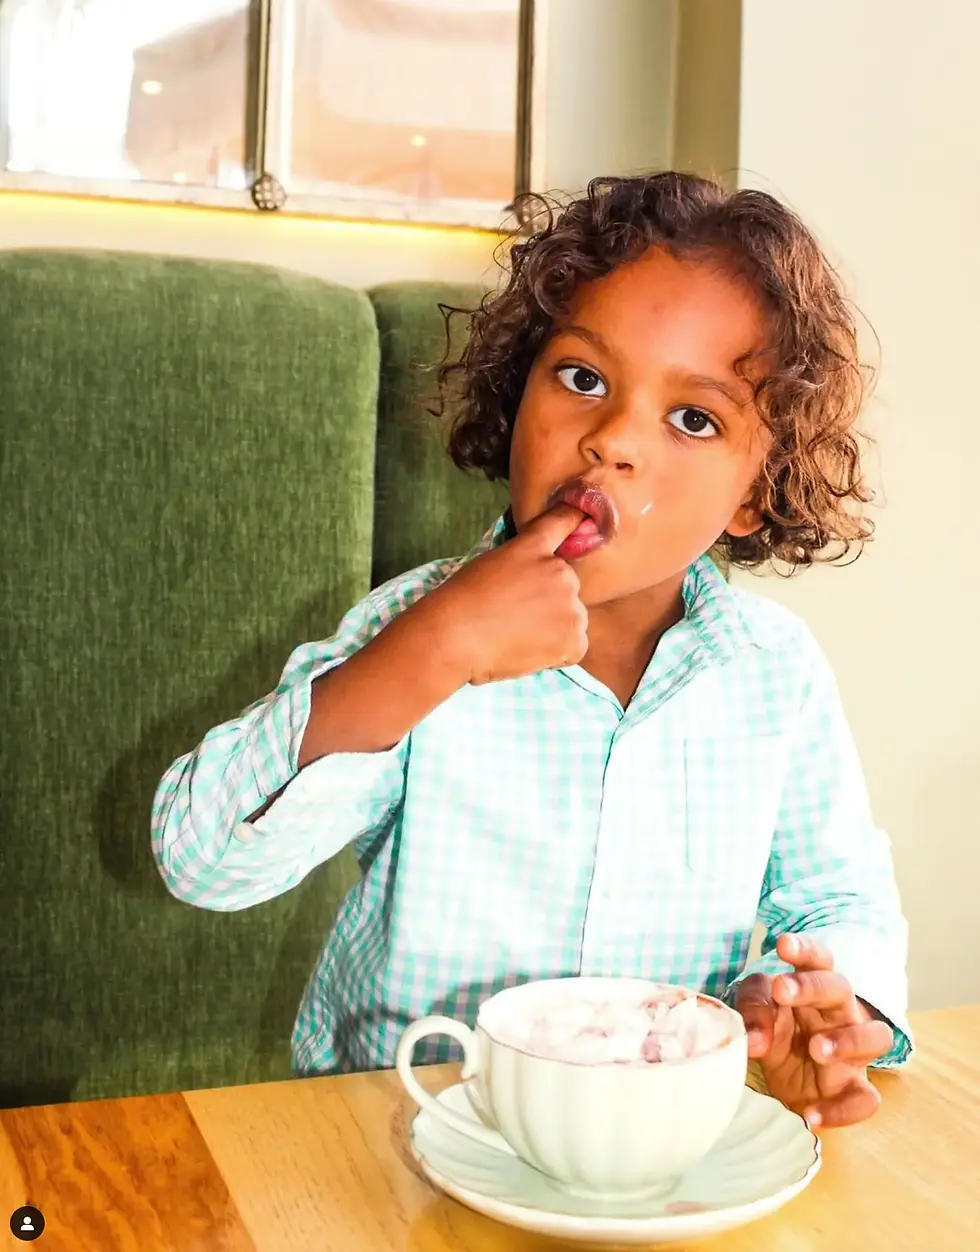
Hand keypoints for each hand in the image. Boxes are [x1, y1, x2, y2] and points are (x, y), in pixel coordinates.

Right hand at [426, 503, 588, 684]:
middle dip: (550, 602)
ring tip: (519, 637)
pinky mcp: (573, 637)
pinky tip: (530, 652)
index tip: (581, 517)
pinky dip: (557, 654)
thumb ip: (519, 566)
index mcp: (533, 547)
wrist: (455, 634)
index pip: (561, 523)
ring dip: (554, 629)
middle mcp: (559, 570)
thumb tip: (531, 584)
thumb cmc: (460, 604)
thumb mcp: (489, 565)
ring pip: (572, 619)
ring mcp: (570, 604)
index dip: (573, 519)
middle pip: (567, 587)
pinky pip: (575, 647)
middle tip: (516, 619)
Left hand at [735, 934, 893, 1127]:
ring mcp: (854, 1052)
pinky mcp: (853, 1088)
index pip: (818, 960)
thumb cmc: (777, 1030)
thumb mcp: (757, 1012)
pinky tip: (811, 1113)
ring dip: (848, 1040)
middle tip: (783, 990)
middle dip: (814, 986)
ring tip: (816, 1048)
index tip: (782, 944)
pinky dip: (842, 1109)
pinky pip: (865, 1099)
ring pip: (876, 1036)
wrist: (785, 1081)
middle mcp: (841, 1013)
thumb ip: (754, 1012)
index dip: (804, 949)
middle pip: (842, 989)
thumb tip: (755, 1038)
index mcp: (815, 988)